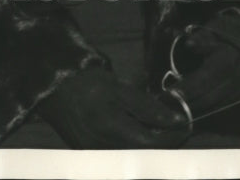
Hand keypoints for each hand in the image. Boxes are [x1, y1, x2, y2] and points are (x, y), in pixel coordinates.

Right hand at [38, 66, 188, 148]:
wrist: (54, 87)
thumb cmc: (87, 81)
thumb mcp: (119, 87)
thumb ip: (147, 106)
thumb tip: (177, 119)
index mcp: (110, 127)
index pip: (152, 143)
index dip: (173, 136)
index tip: (185, 124)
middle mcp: (103, 148)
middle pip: (144, 154)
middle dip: (163, 142)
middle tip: (176, 126)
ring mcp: (96, 155)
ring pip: (133, 157)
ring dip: (149, 145)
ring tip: (159, 128)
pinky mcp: (91, 156)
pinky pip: (119, 156)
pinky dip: (133, 147)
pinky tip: (138, 133)